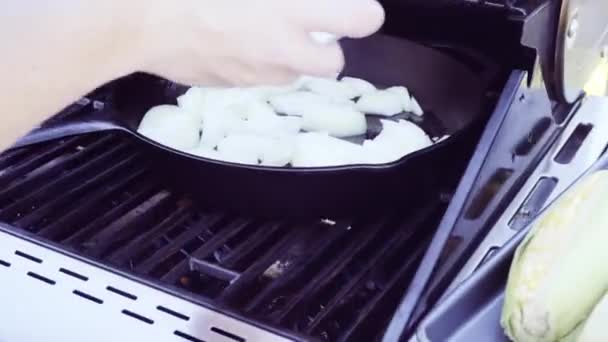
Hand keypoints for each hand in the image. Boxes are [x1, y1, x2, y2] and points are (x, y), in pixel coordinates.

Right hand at [133, 0, 384, 86]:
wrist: (133, 18)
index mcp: (291, 9)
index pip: (360, 19)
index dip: (364, 13)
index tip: (354, 8)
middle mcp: (282, 48)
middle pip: (334, 65)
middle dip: (329, 48)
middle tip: (310, 27)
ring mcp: (255, 72)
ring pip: (294, 75)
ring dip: (291, 57)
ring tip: (263, 33)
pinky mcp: (230, 84)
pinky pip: (257, 78)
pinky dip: (256, 64)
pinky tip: (232, 42)